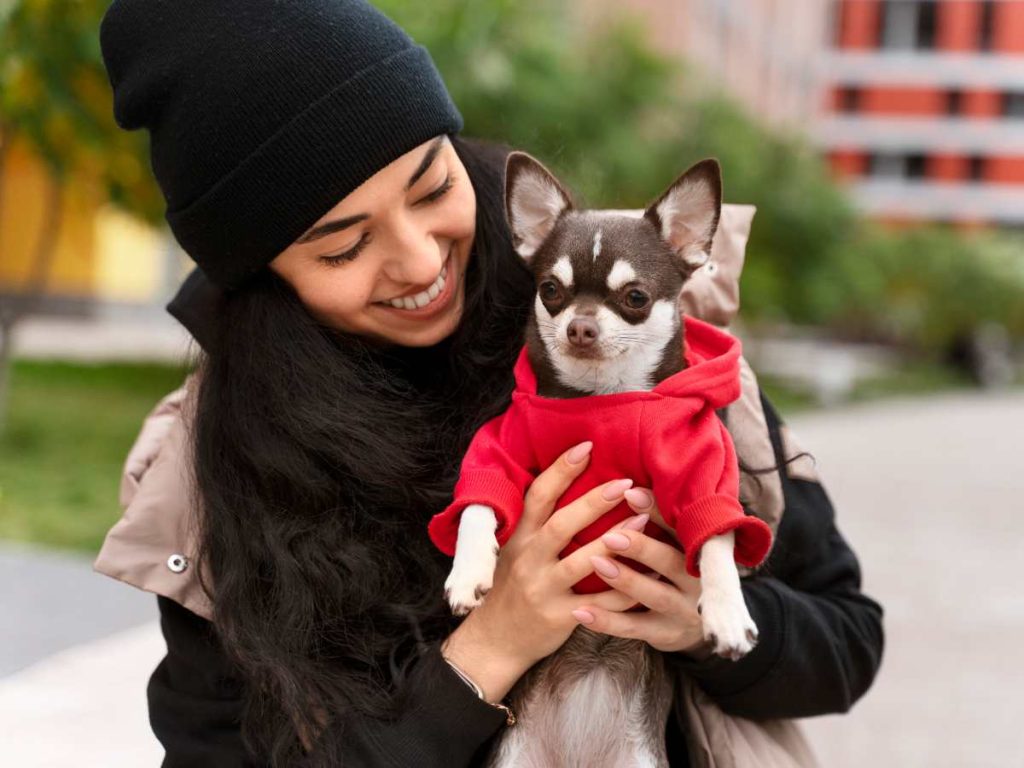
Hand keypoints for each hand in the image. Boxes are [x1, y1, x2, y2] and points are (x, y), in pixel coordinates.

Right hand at [442, 442, 643, 699]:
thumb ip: (538, 522)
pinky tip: (649, 574)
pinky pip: (600, 604)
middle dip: (593, 502)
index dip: (561, 470)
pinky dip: (626, 589)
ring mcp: (543, 590)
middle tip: (624, 482)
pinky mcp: (559, 617)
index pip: (538, 496)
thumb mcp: (514, 549)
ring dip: (614, 542)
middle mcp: (529, 560)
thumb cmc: (511, 586)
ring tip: (643, 520)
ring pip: (582, 564)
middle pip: (561, 526)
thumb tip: (570, 479)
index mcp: (520, 537)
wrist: (494, 640)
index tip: (587, 446)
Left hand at [569, 487, 712, 656]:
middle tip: (611, 534)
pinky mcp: (664, 634)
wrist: (698, 627)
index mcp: (699, 551)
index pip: (680, 527)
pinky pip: (633, 628)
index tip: (629, 492)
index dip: (656, 510)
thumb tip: (626, 483)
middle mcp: (696, 581)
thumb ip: (659, 519)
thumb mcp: (678, 545)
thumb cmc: (676, 571)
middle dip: (642, 548)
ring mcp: (682, 611)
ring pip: (654, 596)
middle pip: (671, 562)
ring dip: (625, 580)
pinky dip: (606, 620)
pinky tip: (580, 611)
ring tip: (595, 563)